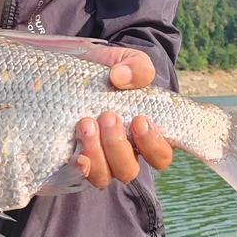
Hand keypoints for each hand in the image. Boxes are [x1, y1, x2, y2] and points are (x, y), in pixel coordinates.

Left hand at [76, 46, 172, 187]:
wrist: (77, 67)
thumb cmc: (111, 70)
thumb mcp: (127, 60)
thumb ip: (137, 66)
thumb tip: (121, 77)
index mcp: (144, 135)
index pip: (161, 156)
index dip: (154, 146)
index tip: (141, 120)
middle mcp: (122, 153)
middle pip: (128, 170)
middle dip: (118, 146)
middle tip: (108, 116)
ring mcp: (98, 159)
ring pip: (104, 176)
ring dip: (97, 154)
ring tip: (86, 124)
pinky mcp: (75, 158)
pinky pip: (80, 175)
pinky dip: (80, 167)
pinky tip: (77, 155)